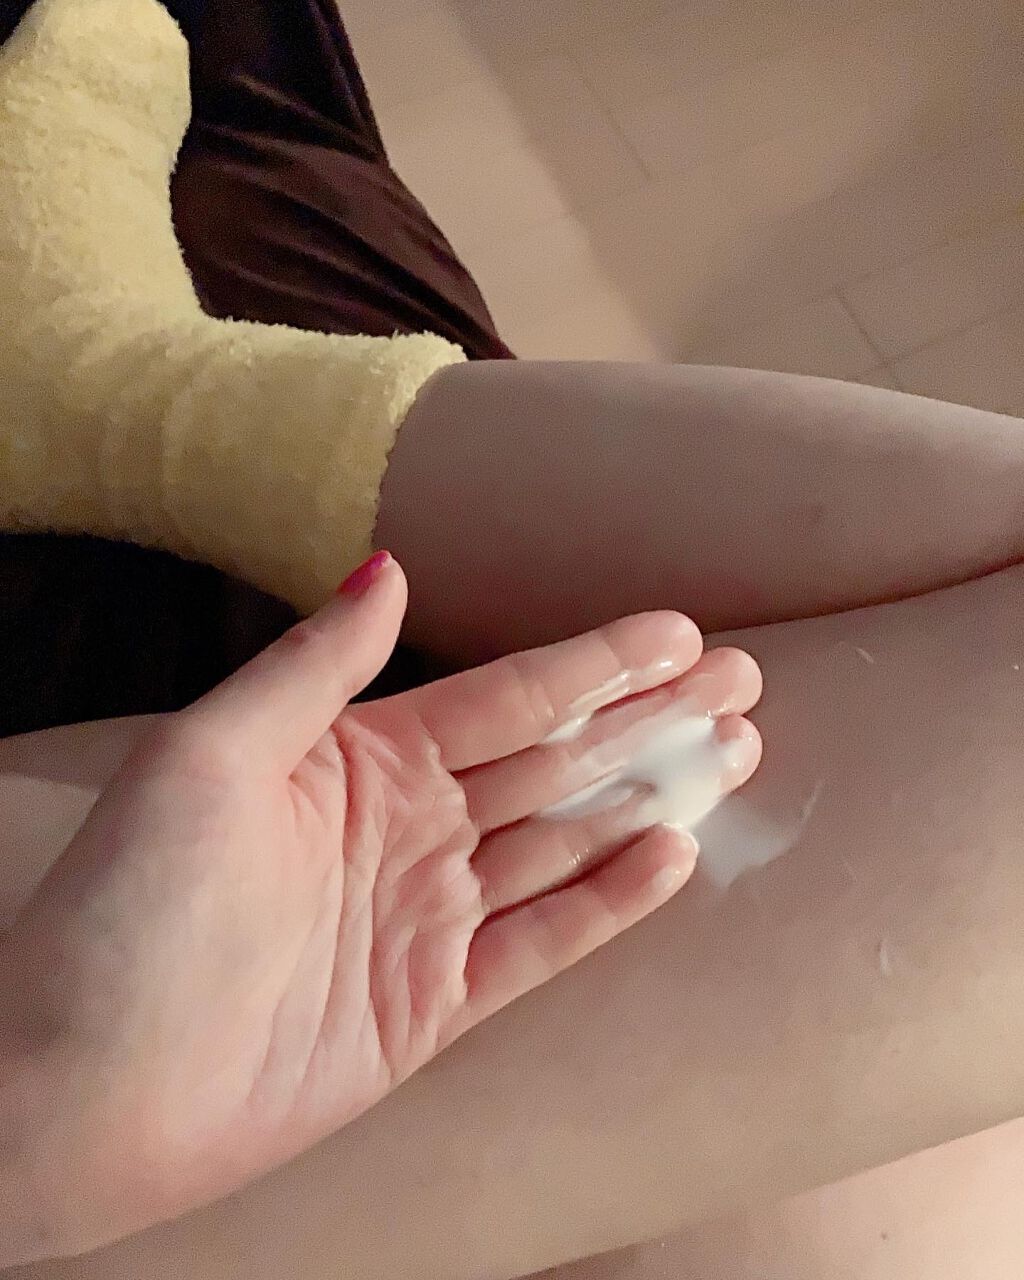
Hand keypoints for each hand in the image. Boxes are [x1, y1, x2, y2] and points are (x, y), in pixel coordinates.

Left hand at [0, 553, 761, 1260]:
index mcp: (358, 759)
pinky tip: (672, 853)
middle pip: (553, 762)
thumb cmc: (126, 911)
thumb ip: (313, 668)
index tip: (675, 630)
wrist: (80, 1091)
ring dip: (649, 797)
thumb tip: (389, 567)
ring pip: (563, 842)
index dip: (593, 663)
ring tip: (734, 753)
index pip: (503, 697)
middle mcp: (404, 827)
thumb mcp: (209, 757)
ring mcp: (426, 915)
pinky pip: (540, 941)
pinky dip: (608, 900)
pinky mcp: (433, 1002)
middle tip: (740, 681)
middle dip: (648, 720)